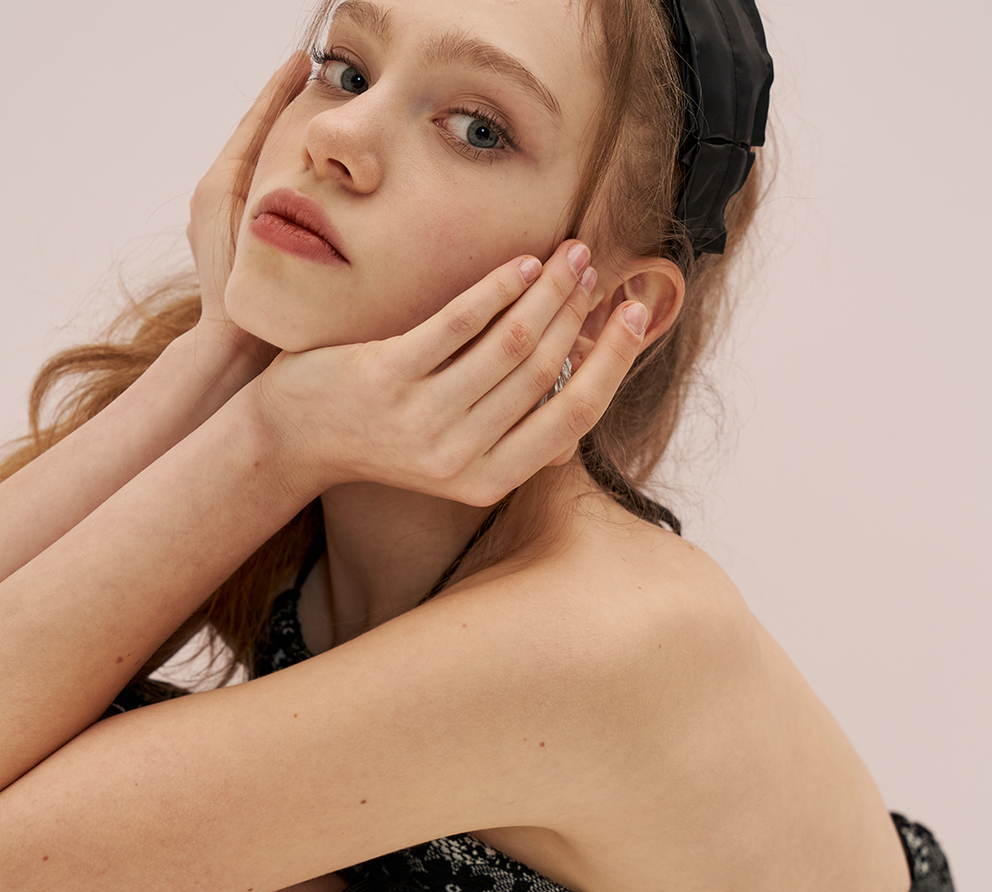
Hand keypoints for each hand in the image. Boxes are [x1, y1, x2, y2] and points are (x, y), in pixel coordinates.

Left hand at [186, 55, 309, 371]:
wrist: (228, 344)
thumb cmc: (245, 298)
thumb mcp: (259, 236)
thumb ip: (273, 193)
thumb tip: (302, 151)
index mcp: (220, 184)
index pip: (255, 123)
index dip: (278, 90)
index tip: (302, 61)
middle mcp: (215, 192)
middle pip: (255, 137)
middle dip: (281, 108)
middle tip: (311, 79)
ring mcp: (222, 213)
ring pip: (259, 162)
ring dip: (283, 138)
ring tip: (312, 117)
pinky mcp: (234, 234)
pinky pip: (261, 190)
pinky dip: (281, 173)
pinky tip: (306, 174)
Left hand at [253, 241, 648, 506]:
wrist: (298, 438)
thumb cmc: (387, 439)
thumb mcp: (456, 458)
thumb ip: (513, 435)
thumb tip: (586, 391)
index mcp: (488, 480)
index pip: (573, 418)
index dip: (612, 363)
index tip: (637, 315)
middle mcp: (460, 457)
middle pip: (545, 372)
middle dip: (580, 312)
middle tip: (595, 268)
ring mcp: (422, 418)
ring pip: (510, 344)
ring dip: (549, 291)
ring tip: (569, 254)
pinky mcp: (387, 377)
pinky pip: (458, 323)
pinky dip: (497, 288)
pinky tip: (521, 263)